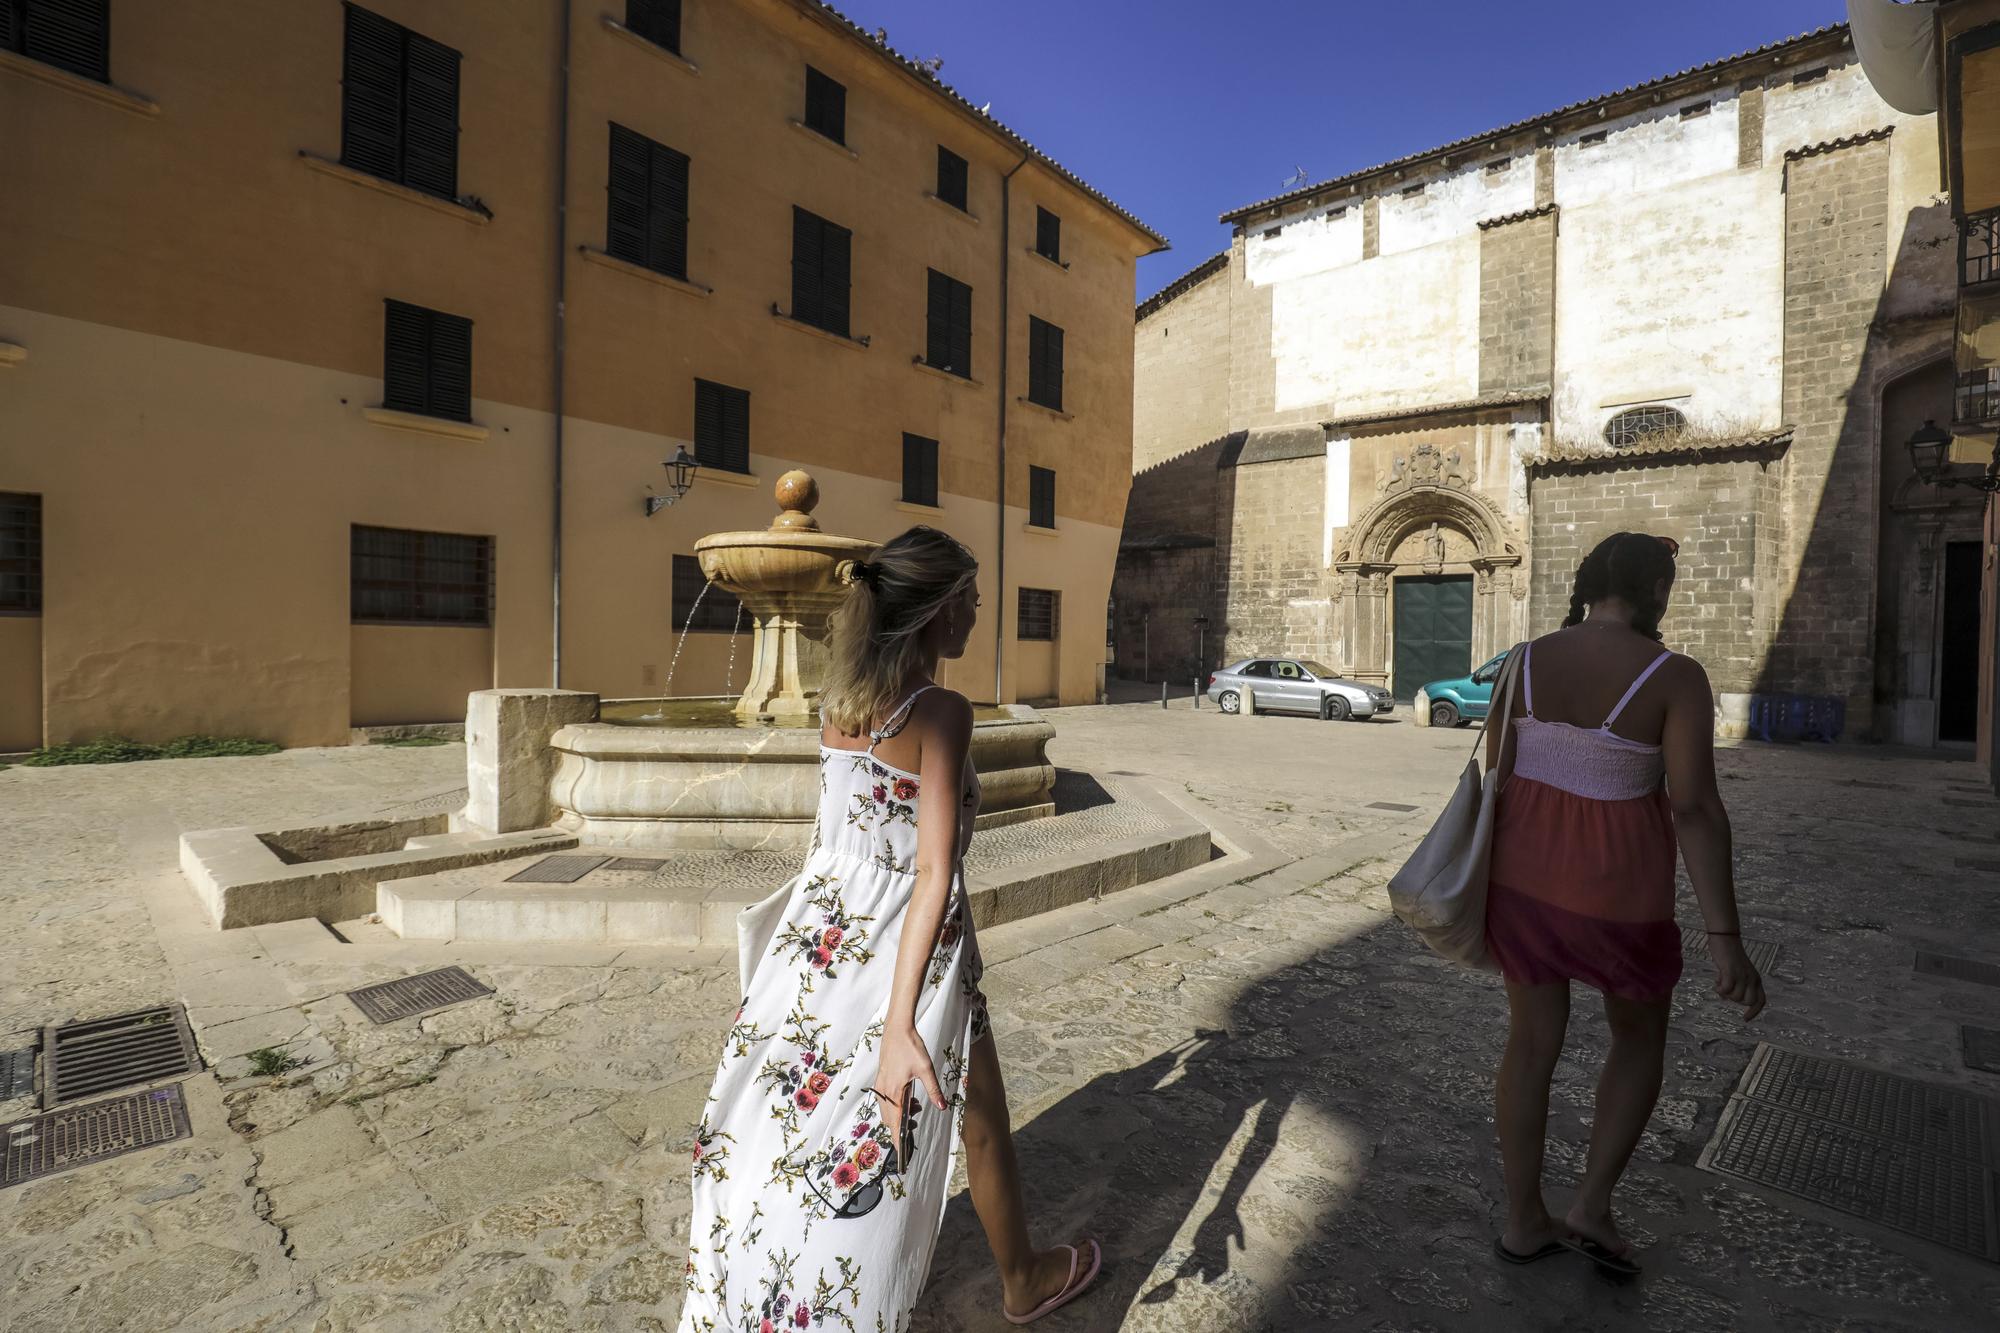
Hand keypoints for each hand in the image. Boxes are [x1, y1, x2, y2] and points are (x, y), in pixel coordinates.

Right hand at [872, 1022, 944, 1144]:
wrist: (897, 1029)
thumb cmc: (911, 1047)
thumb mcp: (926, 1070)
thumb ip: (934, 1091)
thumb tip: (942, 1107)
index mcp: (894, 1092)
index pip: (895, 1123)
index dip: (898, 1139)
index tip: (902, 1153)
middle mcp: (884, 1091)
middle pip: (889, 1120)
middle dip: (901, 1126)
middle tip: (915, 1125)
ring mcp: (880, 1085)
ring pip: (887, 1110)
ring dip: (899, 1114)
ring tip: (916, 1107)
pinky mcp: (881, 1080)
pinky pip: (885, 1100)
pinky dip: (895, 1105)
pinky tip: (909, 1097)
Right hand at [1708, 935, 1765, 1019]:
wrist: (1725, 938)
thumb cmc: (1729, 954)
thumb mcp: (1736, 971)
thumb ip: (1735, 984)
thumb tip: (1724, 997)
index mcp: (1756, 979)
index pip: (1761, 1001)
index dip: (1754, 1011)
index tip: (1745, 1019)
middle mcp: (1752, 978)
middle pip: (1747, 1001)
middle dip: (1735, 1000)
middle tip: (1725, 991)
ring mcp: (1742, 975)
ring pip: (1736, 997)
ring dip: (1725, 993)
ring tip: (1719, 982)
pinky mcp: (1731, 972)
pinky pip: (1726, 989)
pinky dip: (1719, 989)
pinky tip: (1716, 982)